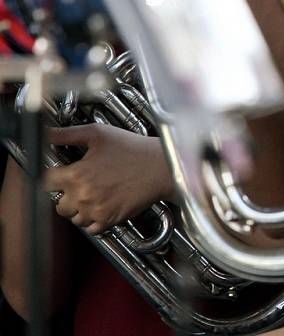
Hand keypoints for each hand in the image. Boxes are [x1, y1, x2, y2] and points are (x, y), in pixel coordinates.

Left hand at [44, 124, 173, 234]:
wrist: (158, 167)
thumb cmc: (131, 148)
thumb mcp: (97, 134)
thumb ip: (67, 135)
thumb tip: (47, 134)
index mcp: (77, 174)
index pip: (46, 183)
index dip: (52, 176)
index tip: (58, 173)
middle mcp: (83, 197)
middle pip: (58, 204)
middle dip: (65, 194)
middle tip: (79, 182)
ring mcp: (96, 211)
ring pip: (74, 218)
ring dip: (78, 207)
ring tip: (93, 191)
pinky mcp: (109, 221)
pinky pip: (90, 229)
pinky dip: (92, 218)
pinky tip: (101, 202)